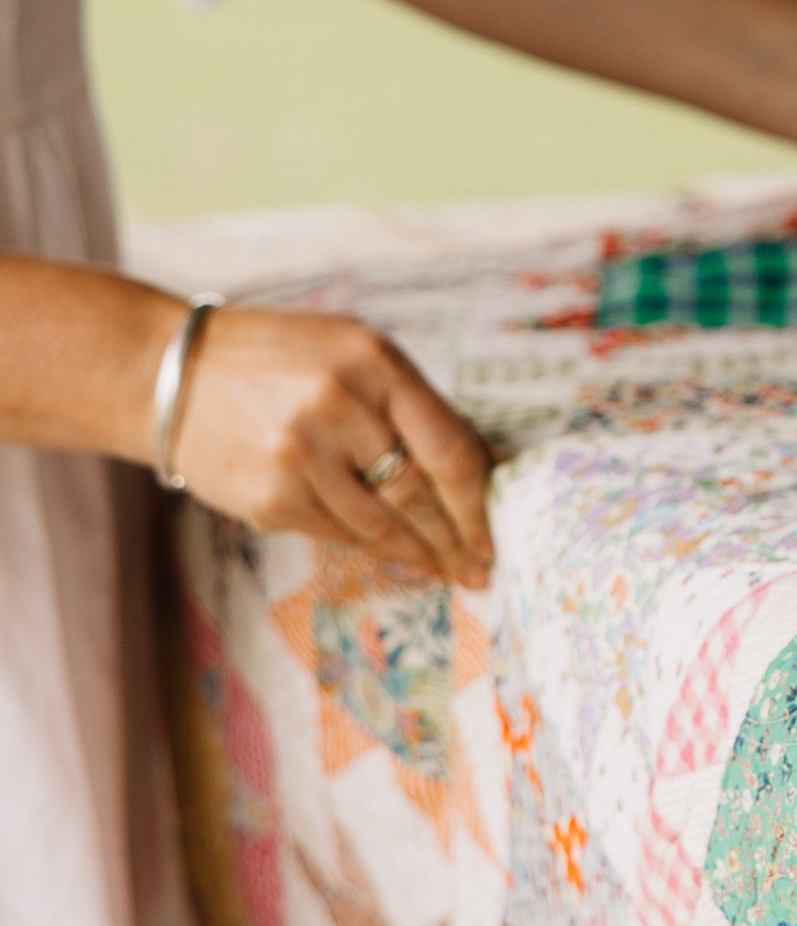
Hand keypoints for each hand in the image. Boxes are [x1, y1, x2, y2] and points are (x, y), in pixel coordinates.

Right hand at [169, 306, 495, 587]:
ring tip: (451, 571)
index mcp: (371, 363)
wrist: (171, 377)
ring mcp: (299, 458)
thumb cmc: (279, 360)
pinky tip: (400, 557)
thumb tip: (485, 464)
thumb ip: (413, 404)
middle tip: (483, 565)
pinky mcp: (269, 500)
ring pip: (381, 525)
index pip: (447, 446)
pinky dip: (375, 548)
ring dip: (423, 554)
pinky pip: (339, 535)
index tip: (496, 526)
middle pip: (419, 493)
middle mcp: (336, 409)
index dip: (479, 498)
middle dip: (459, 537)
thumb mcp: (353, 354)